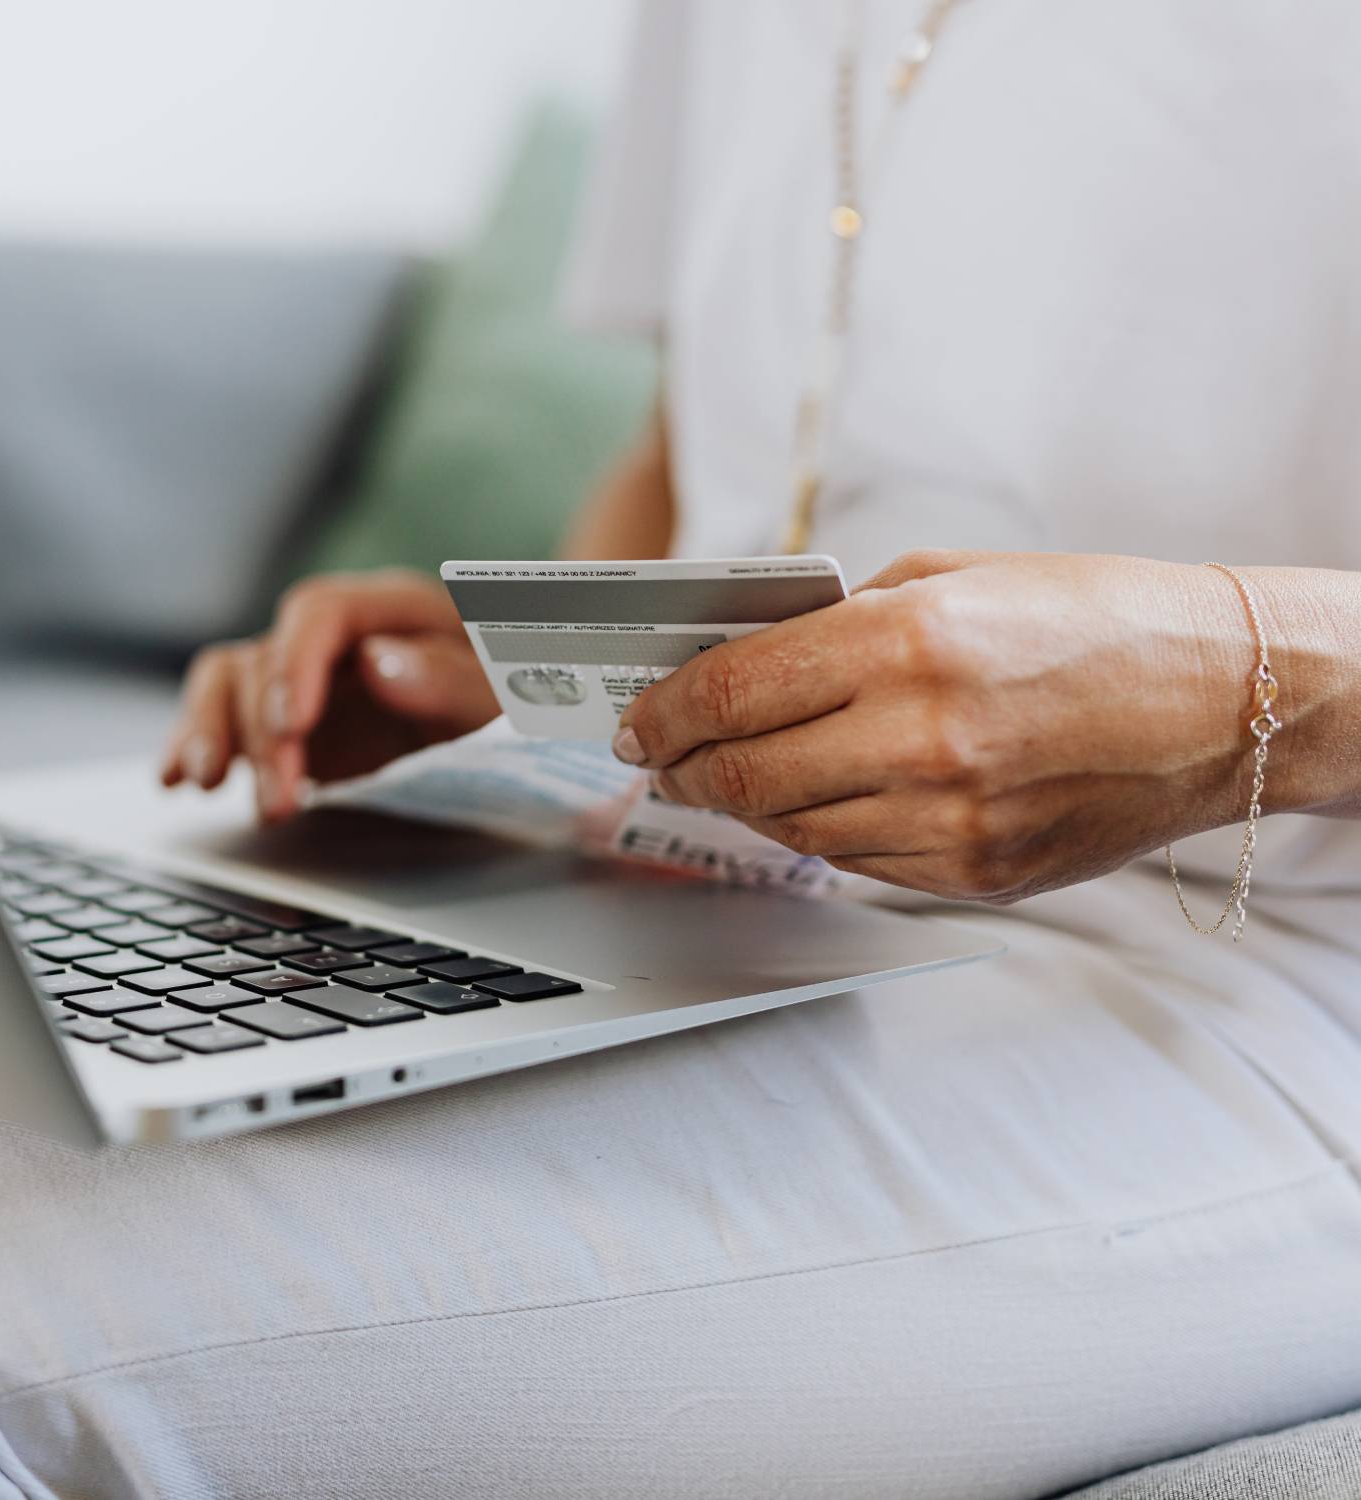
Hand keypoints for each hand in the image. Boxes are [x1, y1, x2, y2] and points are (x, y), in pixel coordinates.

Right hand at [160, 569, 499, 820]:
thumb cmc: (513, 693)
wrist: (512, 713)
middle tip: (281, 801)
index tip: (291, 723)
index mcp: (390, 608)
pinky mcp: (280, 719)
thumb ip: (451, 678)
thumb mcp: (505, 691)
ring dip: (210, 734)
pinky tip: (174, 780)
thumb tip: (380, 665)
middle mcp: (332, 634)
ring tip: (206, 785)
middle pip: (266, 658)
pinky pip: (220, 717)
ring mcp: (300, 675)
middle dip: (262, 733)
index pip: (319, 612)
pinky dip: (192, 744)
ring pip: (226, 682)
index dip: (295, 663)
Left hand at [614, 550, 1264, 901]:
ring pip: (789, 828)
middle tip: (658, 758)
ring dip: (741, 804)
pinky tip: (812, 801)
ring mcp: (951, 820)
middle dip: (680, 768)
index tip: (635, 720)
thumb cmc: (1093, 618)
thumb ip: (838, 621)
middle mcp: (923, 739)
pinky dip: (816, 831)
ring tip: (723, 776)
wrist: (1226, 698)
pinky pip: (855, 862)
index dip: (662, 712)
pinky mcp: (976, 874)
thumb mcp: (953, 577)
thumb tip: (737, 659)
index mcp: (909, 643)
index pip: (731, 692)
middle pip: (741, 774)